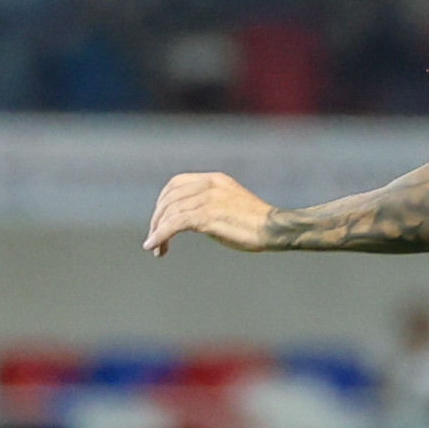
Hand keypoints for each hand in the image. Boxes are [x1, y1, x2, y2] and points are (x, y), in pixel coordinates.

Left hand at [146, 171, 277, 255]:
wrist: (274, 229)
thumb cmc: (256, 224)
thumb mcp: (229, 206)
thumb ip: (208, 207)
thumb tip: (187, 222)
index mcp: (214, 179)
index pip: (176, 183)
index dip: (162, 202)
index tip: (159, 220)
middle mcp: (209, 185)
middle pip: (169, 198)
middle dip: (157, 219)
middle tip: (154, 239)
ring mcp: (208, 199)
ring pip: (169, 212)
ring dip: (157, 231)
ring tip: (155, 248)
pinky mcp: (207, 215)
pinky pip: (174, 224)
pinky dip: (160, 235)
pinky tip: (154, 246)